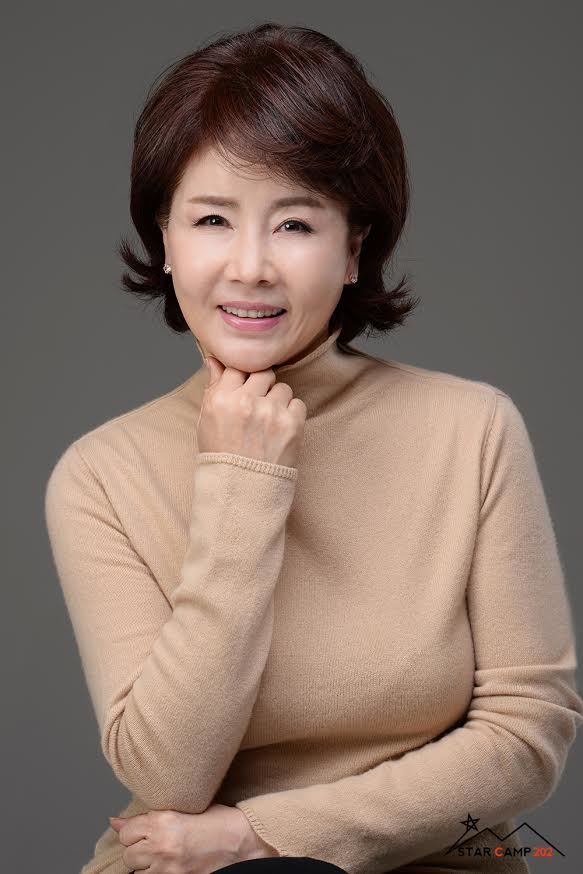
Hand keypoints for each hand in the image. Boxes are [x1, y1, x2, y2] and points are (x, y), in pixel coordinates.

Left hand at [109, 802, 278, 872]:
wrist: (241, 841)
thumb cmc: (217, 820)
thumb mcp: (184, 808)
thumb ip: (149, 815)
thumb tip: (115, 821)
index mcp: (163, 821)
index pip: (126, 831)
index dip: (132, 829)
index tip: (139, 828)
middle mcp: (161, 846)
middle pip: (128, 852)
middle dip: (136, 847)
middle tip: (152, 840)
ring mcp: (168, 867)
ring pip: (136, 870)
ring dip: (143, 862)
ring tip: (159, 853)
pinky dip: (154, 872)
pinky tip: (165, 864)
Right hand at [196, 355, 306, 468]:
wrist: (242, 491)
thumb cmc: (221, 457)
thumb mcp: (207, 421)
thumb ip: (212, 388)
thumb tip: (213, 360)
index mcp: (221, 399)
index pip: (237, 367)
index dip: (242, 378)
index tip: (244, 390)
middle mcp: (246, 402)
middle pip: (263, 373)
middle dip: (261, 387)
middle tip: (257, 406)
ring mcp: (271, 412)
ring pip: (282, 388)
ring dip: (277, 400)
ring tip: (268, 421)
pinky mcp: (292, 424)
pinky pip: (298, 403)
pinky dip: (291, 414)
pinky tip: (280, 429)